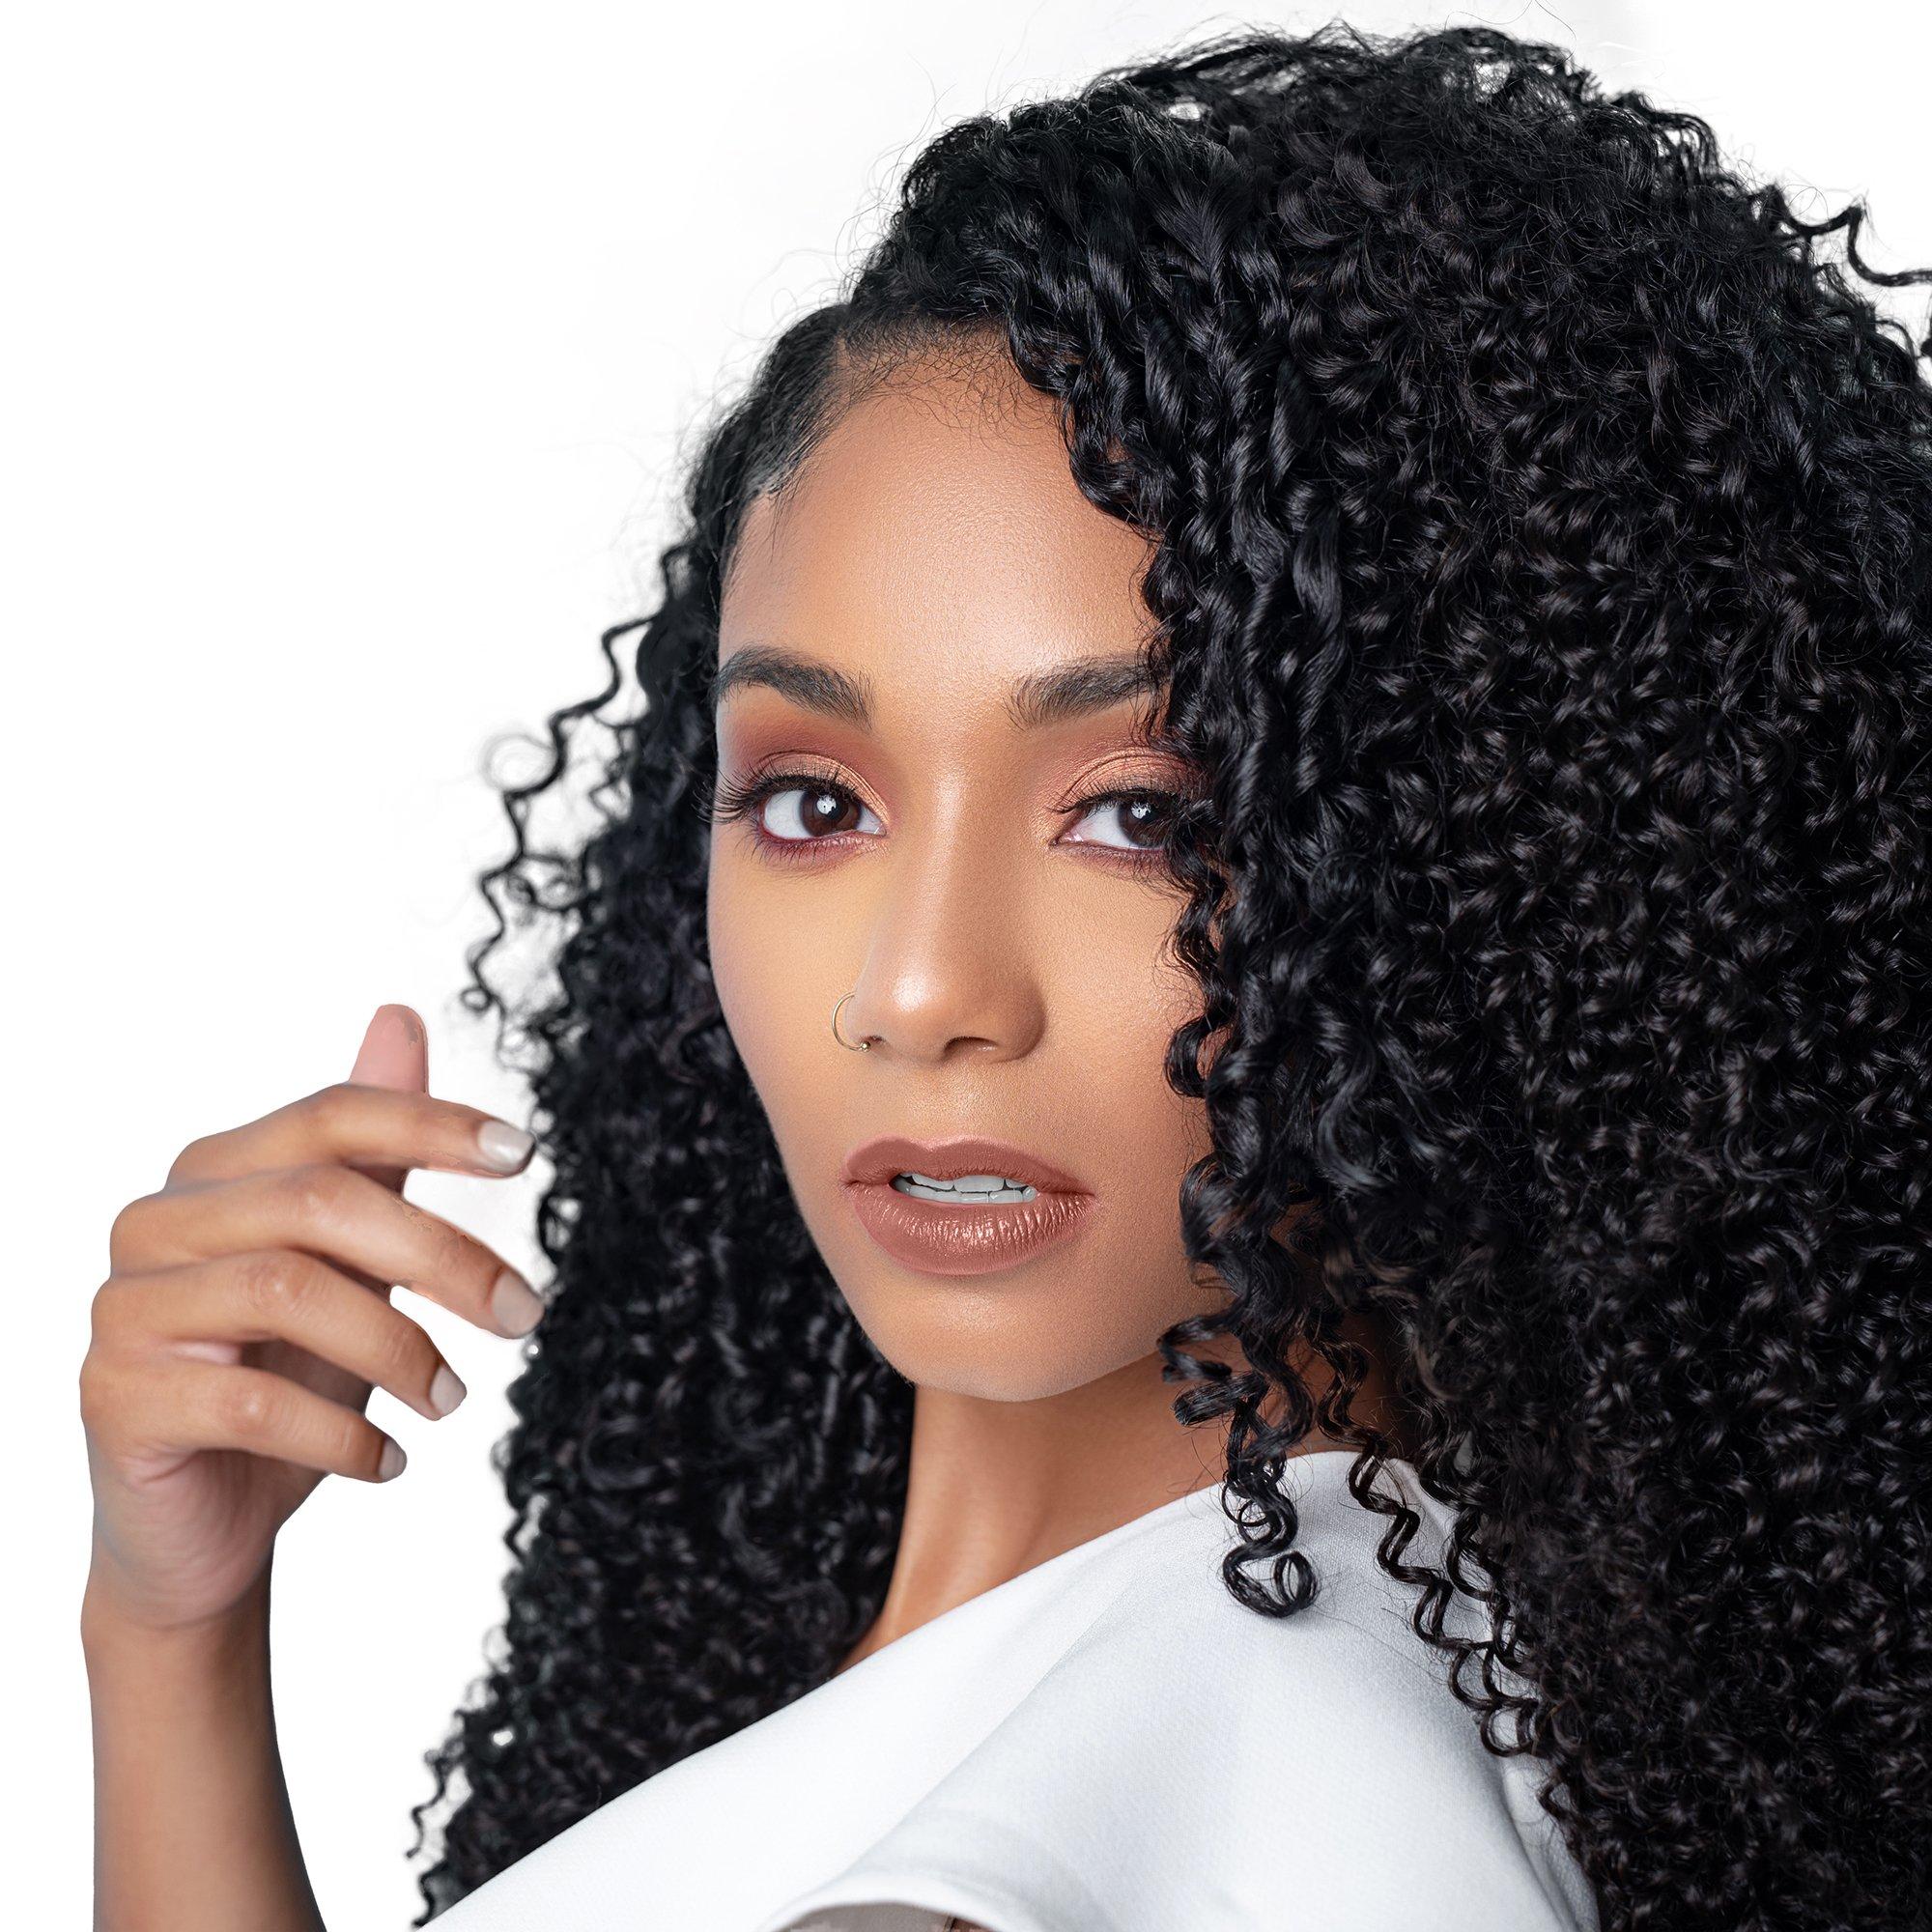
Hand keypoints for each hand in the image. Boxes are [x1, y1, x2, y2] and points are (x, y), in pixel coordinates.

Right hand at [78, 1003, 541, 1632]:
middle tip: (525, 1313)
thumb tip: (399, 1018)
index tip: (525, 1154)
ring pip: (288, 1291)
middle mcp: (157, 1223)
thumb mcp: (346, 1259)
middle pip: (320, 1201)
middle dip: (444, 1256)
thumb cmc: (283, 1375)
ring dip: (400, 1350)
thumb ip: (370, 1150)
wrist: (202, 1525)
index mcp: (215, 1173)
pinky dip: (343, 1434)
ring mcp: (126, 1309)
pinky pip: (252, 1401)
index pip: (330, 1118)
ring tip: (453, 1400)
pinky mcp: (116, 1399)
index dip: (430, 1123)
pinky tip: (391, 1460)